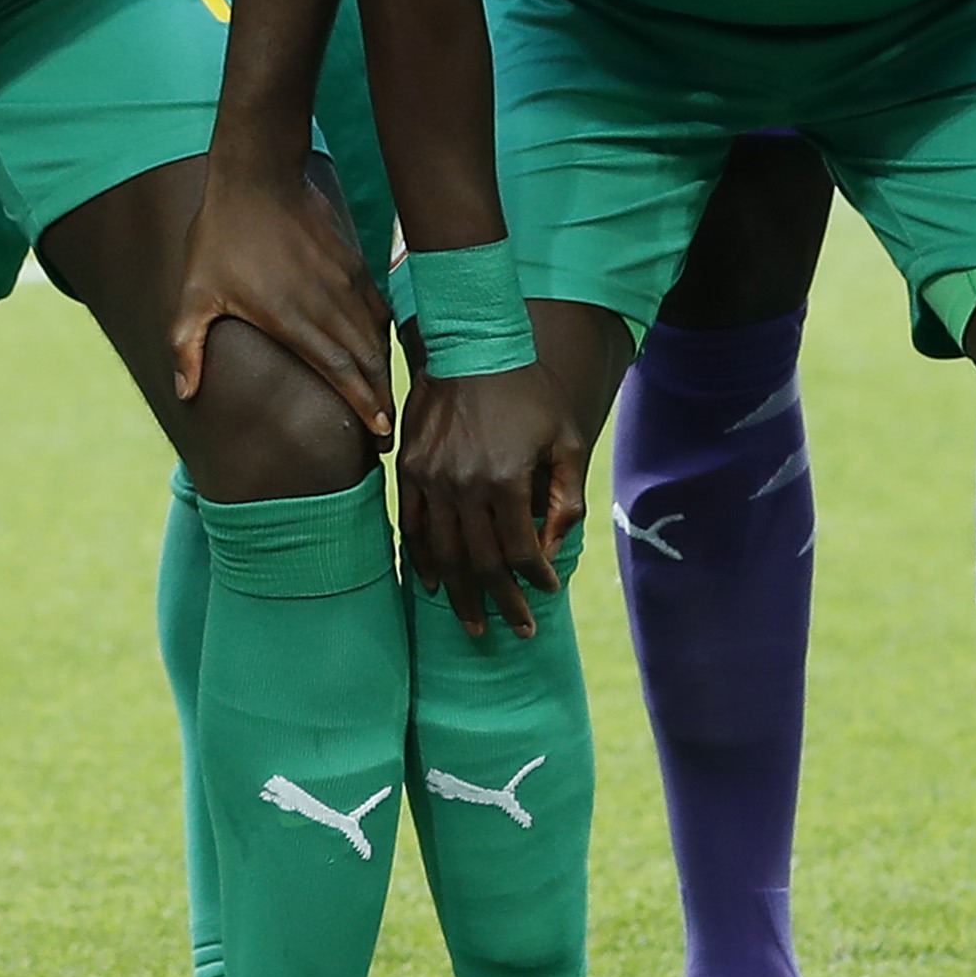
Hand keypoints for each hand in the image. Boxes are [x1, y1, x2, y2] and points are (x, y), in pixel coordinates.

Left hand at [167, 155, 396, 450]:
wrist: (258, 175)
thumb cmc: (221, 236)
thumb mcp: (194, 293)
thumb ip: (187, 346)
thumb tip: (184, 392)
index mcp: (293, 319)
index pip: (341, 371)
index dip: (363, 405)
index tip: (377, 434)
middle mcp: (328, 304)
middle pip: (367, 362)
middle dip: (381, 401)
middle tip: (386, 438)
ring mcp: (344, 281)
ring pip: (376, 337)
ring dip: (384, 372)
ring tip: (387, 403)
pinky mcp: (352, 262)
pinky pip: (378, 307)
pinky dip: (385, 335)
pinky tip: (382, 350)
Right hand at [395, 359, 579, 639]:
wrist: (472, 345)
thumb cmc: (528, 392)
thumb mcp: (565, 439)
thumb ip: (564, 496)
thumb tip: (554, 547)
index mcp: (504, 480)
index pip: (521, 551)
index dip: (536, 580)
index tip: (548, 594)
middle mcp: (463, 485)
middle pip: (481, 563)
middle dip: (501, 603)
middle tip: (516, 631)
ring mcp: (430, 479)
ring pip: (444, 553)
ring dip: (460, 594)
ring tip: (473, 624)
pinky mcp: (410, 469)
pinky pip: (413, 527)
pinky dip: (422, 559)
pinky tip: (433, 584)